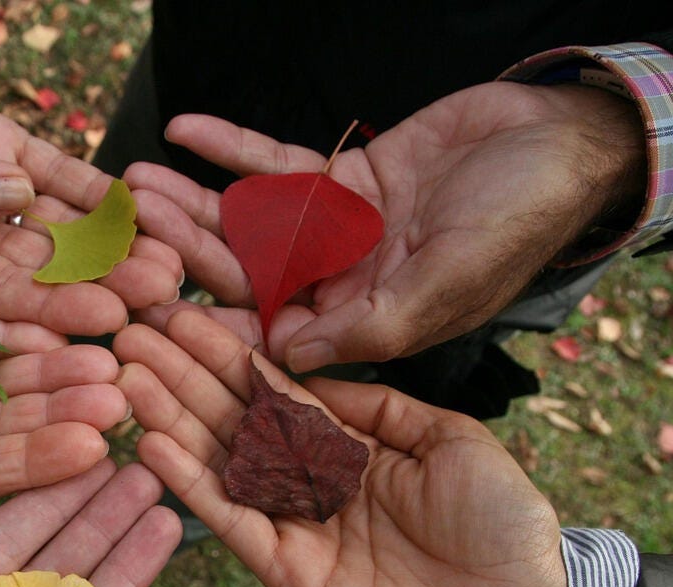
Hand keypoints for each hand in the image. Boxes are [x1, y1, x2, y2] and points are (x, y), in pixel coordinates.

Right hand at [0, 40, 182, 335]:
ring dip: (115, 243)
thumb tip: (9, 194)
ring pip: (63, 230)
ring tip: (170, 253)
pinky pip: (63, 177)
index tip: (106, 317)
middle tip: (161, 291)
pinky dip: (100, 189)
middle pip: (43, 271)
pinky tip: (141, 201)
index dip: (50, 308)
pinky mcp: (11, 157)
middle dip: (102, 282)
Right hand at [115, 311, 567, 586]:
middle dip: (181, 375)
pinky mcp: (283, 571)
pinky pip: (229, 520)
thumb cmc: (500, 522)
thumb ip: (374, 406)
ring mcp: (291, 526)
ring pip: (218, 464)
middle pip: (231, 419)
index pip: (271, 391)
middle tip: (130, 334)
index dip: (226, 353)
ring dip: (170, 419)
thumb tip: (307, 372)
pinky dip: (189, 483)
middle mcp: (307, 482)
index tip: (179, 313)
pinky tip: (152, 442)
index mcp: (345, 448)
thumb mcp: (446, 438)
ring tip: (127, 376)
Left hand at [124, 82, 643, 368]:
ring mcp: (333, 230)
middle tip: (123, 236)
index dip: (207, 329)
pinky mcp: (338, 178)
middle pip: (243, 275)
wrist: (560, 141)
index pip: (269, 337)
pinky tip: (184, 130)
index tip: (146, 320)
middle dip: (182, 254)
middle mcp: (338, 284)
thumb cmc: (518, 222)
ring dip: (192, 201)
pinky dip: (230, 147)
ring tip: (134, 182)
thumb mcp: (443, 283)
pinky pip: (274, 163)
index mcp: (359, 325)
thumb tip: (286, 360)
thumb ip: (368, 326)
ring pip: (248, 220)